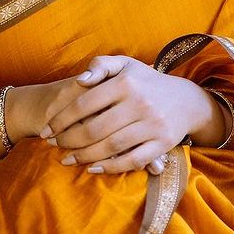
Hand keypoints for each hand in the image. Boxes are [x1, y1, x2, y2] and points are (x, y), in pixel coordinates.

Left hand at [39, 55, 212, 174]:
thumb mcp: (126, 64)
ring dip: (83, 157)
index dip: (60, 120)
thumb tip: (80, 80)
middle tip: (54, 146)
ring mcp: (152, 125)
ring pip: (110, 147)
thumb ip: (101, 65)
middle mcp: (140, 103)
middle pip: (94, 129)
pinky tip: (92, 168)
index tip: (46, 130)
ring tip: (67, 159)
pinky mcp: (162, 143)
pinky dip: (110, 167)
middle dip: (68, 141)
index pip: (83, 104)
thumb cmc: (146, 82)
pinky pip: (132, 160)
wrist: (187, 100)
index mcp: (126, 83)